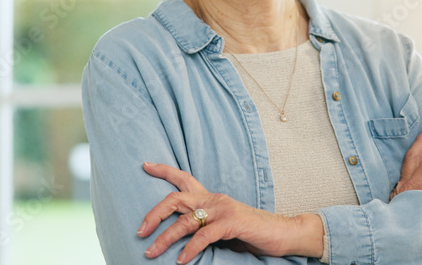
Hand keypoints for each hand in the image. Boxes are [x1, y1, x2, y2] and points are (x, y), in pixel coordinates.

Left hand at [138, 162, 323, 262]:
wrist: (282, 233)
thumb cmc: (251, 233)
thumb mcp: (222, 226)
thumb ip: (203, 226)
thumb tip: (179, 239)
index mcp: (211, 197)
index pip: (183, 178)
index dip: (163, 171)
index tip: (145, 165)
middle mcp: (214, 199)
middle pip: (176, 199)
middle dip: (154, 214)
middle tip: (140, 231)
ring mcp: (223, 209)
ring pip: (185, 221)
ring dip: (165, 239)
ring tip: (151, 252)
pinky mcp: (231, 222)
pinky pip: (203, 236)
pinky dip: (189, 250)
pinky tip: (181, 261)